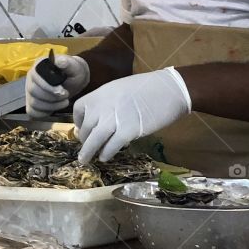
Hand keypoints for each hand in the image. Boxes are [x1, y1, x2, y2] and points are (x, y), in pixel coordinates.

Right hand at [25, 53, 90, 116]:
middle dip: (52, 97)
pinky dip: (44, 113)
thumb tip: (59, 62)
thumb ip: (68, 63)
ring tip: (64, 101)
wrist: (74, 82)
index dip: (47, 86)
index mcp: (38, 66)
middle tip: (65, 96)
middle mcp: (31, 78)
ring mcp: (30, 91)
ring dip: (51, 106)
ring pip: (34, 103)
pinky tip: (54, 107)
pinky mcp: (31, 103)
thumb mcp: (74, 67)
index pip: (35, 76)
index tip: (62, 91)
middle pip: (33, 91)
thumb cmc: (73, 73)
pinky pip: (32, 112)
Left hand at [74, 68, 191, 162]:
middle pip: (86, 128)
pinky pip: (111, 146)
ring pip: (94, 140)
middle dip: (85, 140)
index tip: (82, 129)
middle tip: (86, 147)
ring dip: (88, 152)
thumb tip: (99, 118)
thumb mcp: (120, 89)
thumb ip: (107, 102)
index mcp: (101, 93)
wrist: (169, 89)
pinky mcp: (128, 131)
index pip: (79, 109)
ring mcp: (114, 119)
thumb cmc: (148, 88)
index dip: (78, 121)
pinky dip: (106, 153)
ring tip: (85, 160)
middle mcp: (103, 106)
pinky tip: (105, 157)